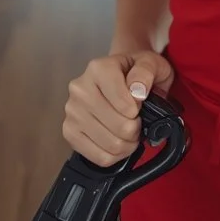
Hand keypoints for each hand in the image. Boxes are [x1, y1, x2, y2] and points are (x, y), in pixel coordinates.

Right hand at [62, 50, 174, 166]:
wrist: (121, 76)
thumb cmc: (136, 72)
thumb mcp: (150, 63)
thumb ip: (145, 72)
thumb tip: (138, 92)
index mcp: (98, 69)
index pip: (124, 103)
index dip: (138, 111)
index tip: (140, 105)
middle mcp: (79, 89)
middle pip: (119, 126)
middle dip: (135, 129)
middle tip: (137, 121)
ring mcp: (72, 112)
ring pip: (110, 144)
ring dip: (127, 144)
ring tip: (130, 132)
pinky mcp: (69, 132)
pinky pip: (99, 157)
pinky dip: (115, 155)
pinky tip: (118, 142)